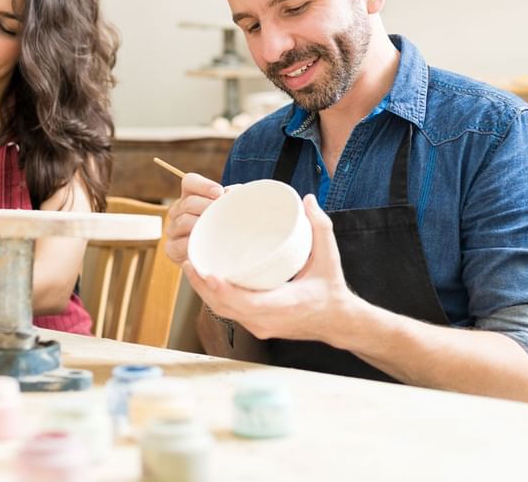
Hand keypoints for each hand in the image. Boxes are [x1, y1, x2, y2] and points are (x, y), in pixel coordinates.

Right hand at [165, 173, 224, 265]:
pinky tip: (205, 248)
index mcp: (190, 196)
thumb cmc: (223, 229)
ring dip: (201, 226)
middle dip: (207, 207)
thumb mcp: (227, 211)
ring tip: (217, 231)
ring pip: (183, 221)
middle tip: (222, 215)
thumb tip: (230, 195)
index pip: (190, 182)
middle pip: (188, 202)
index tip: (219, 193)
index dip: (203, 185)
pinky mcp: (171, 249)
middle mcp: (178, 211)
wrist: (217, 258)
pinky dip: (191, 245)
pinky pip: (178, 245)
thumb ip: (229, 200)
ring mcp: (172, 229)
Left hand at [184, 195, 354, 341]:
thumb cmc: (332, 288)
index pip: (249, 303)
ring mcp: (261, 327)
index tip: (209, 273)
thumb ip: (320, 227)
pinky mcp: (258, 327)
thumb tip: (307, 199)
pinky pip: (231, 313)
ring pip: (225, 312)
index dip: (225, 290)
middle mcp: (269, 320)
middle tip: (190, 261)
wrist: (337, 322)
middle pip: (227, 308)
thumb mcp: (330, 257)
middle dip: (204, 286)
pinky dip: (216, 298)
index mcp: (286, 304)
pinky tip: (205, 280)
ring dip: (206, 292)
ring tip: (192, 266)